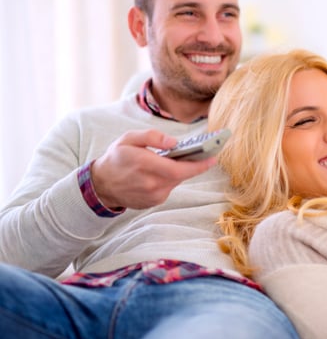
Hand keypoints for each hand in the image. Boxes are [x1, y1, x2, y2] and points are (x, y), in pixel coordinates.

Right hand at [91, 129, 217, 208]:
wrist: (101, 185)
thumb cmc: (116, 158)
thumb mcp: (128, 139)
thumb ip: (152, 136)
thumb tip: (174, 142)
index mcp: (144, 164)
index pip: (178, 168)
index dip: (198, 165)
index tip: (213, 158)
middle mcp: (150, 183)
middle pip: (181, 175)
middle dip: (194, 165)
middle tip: (206, 154)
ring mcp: (152, 195)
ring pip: (176, 181)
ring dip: (180, 171)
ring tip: (182, 159)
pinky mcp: (153, 202)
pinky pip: (169, 188)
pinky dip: (170, 179)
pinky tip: (164, 172)